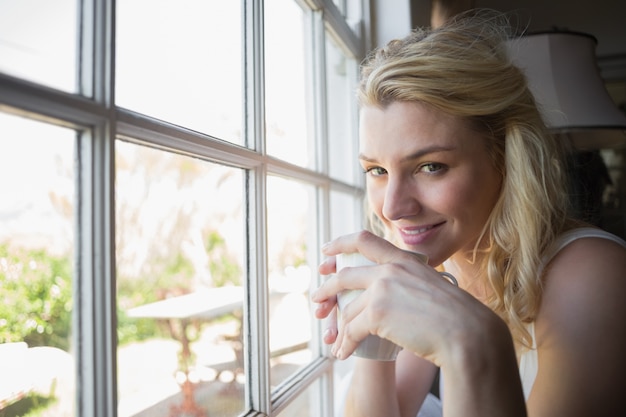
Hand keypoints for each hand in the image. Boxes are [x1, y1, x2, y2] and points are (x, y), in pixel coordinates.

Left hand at [312, 230, 479, 364]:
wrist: (467, 333)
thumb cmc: (456, 317)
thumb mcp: (431, 286)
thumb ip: (409, 283)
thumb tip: (391, 294)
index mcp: (403, 260)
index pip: (364, 240)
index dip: (340, 243)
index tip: (326, 251)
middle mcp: (390, 270)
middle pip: (345, 276)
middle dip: (327, 289)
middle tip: (317, 299)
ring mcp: (381, 289)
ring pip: (349, 310)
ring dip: (340, 330)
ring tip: (337, 343)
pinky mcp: (377, 312)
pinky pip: (352, 330)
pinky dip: (346, 344)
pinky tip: (344, 353)